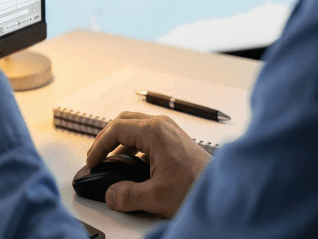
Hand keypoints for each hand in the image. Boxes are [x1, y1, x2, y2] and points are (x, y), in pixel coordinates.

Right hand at [85, 112, 211, 217]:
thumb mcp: (156, 196)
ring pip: (135, 127)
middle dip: (106, 138)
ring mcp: (169, 130)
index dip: (100, 145)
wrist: (225, 191)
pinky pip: (146, 135)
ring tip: (109, 160)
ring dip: (119, 141)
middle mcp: (161, 125)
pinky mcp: (174, 139)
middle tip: (96, 156)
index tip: (92, 161)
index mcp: (154, 131)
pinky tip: (130, 163)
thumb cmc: (197, 187)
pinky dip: (132, 146)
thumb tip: (111, 196)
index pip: (116, 129)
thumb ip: (127, 196)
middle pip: (124, 121)